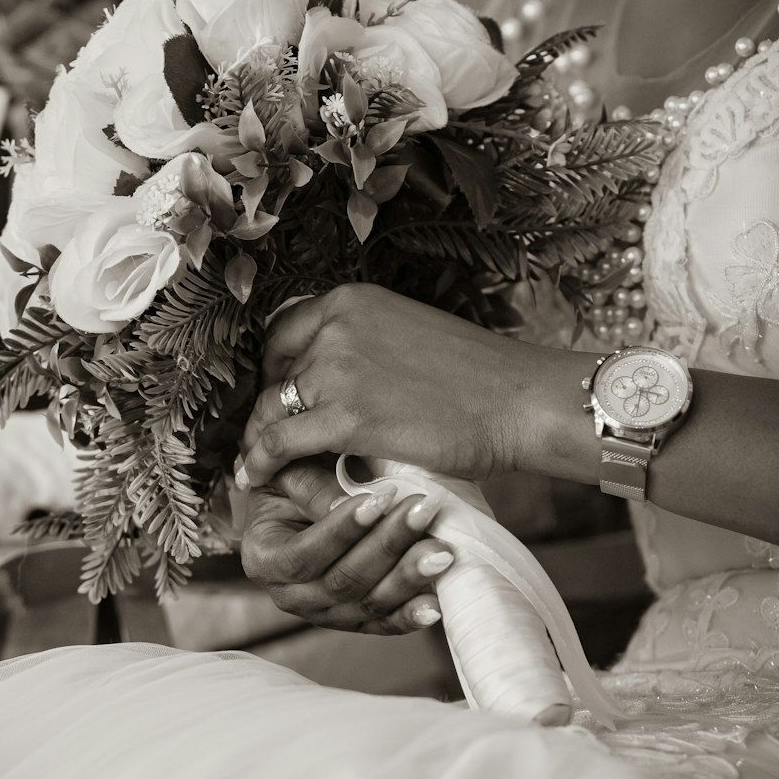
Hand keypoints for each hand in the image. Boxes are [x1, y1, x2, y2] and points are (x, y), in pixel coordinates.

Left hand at [241, 284, 537, 487]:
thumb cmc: (476, 377)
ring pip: (271, 410)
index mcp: (351, 300)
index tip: (279, 395)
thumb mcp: (406, 333)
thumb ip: (363, 344)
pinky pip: (279, 443)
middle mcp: (335, 326)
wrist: (519, 401)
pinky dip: (262, 463)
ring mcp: (336, 369)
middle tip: (271, 437)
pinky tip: (259, 477)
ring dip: (262, 440)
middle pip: (276, 373)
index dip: (275, 368)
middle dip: (269, 408)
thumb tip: (329, 375)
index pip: (282, 333)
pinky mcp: (343, 417)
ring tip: (261, 464)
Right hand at [241, 458, 453, 633]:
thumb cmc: (293, 475)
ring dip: (408, 576)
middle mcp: (289, 596)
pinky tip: (436, 603)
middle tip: (424, 510)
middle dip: (387, 544)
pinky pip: (383, 624)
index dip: (342, 529)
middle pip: (342, 581)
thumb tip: (340, 504)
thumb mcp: (288, 472)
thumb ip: (309, 486)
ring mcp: (323, 614)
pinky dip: (410, 615)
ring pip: (368, 604)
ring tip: (442, 549)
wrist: (302, 497)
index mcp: (263, 560)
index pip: (304, 554)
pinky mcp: (354, 621)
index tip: (381, 497)